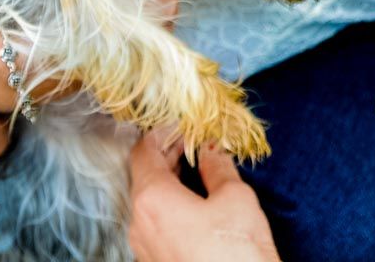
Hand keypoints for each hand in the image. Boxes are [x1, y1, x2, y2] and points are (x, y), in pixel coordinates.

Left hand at [128, 130, 279, 261]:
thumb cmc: (236, 251)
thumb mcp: (235, 198)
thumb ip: (218, 166)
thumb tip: (212, 148)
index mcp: (152, 199)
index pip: (144, 151)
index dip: (164, 132)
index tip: (185, 125)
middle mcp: (138, 224)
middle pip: (144, 176)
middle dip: (168, 156)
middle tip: (196, 143)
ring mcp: (144, 248)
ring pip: (149, 202)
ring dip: (171, 182)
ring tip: (201, 171)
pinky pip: (156, 225)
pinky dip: (172, 206)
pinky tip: (198, 203)